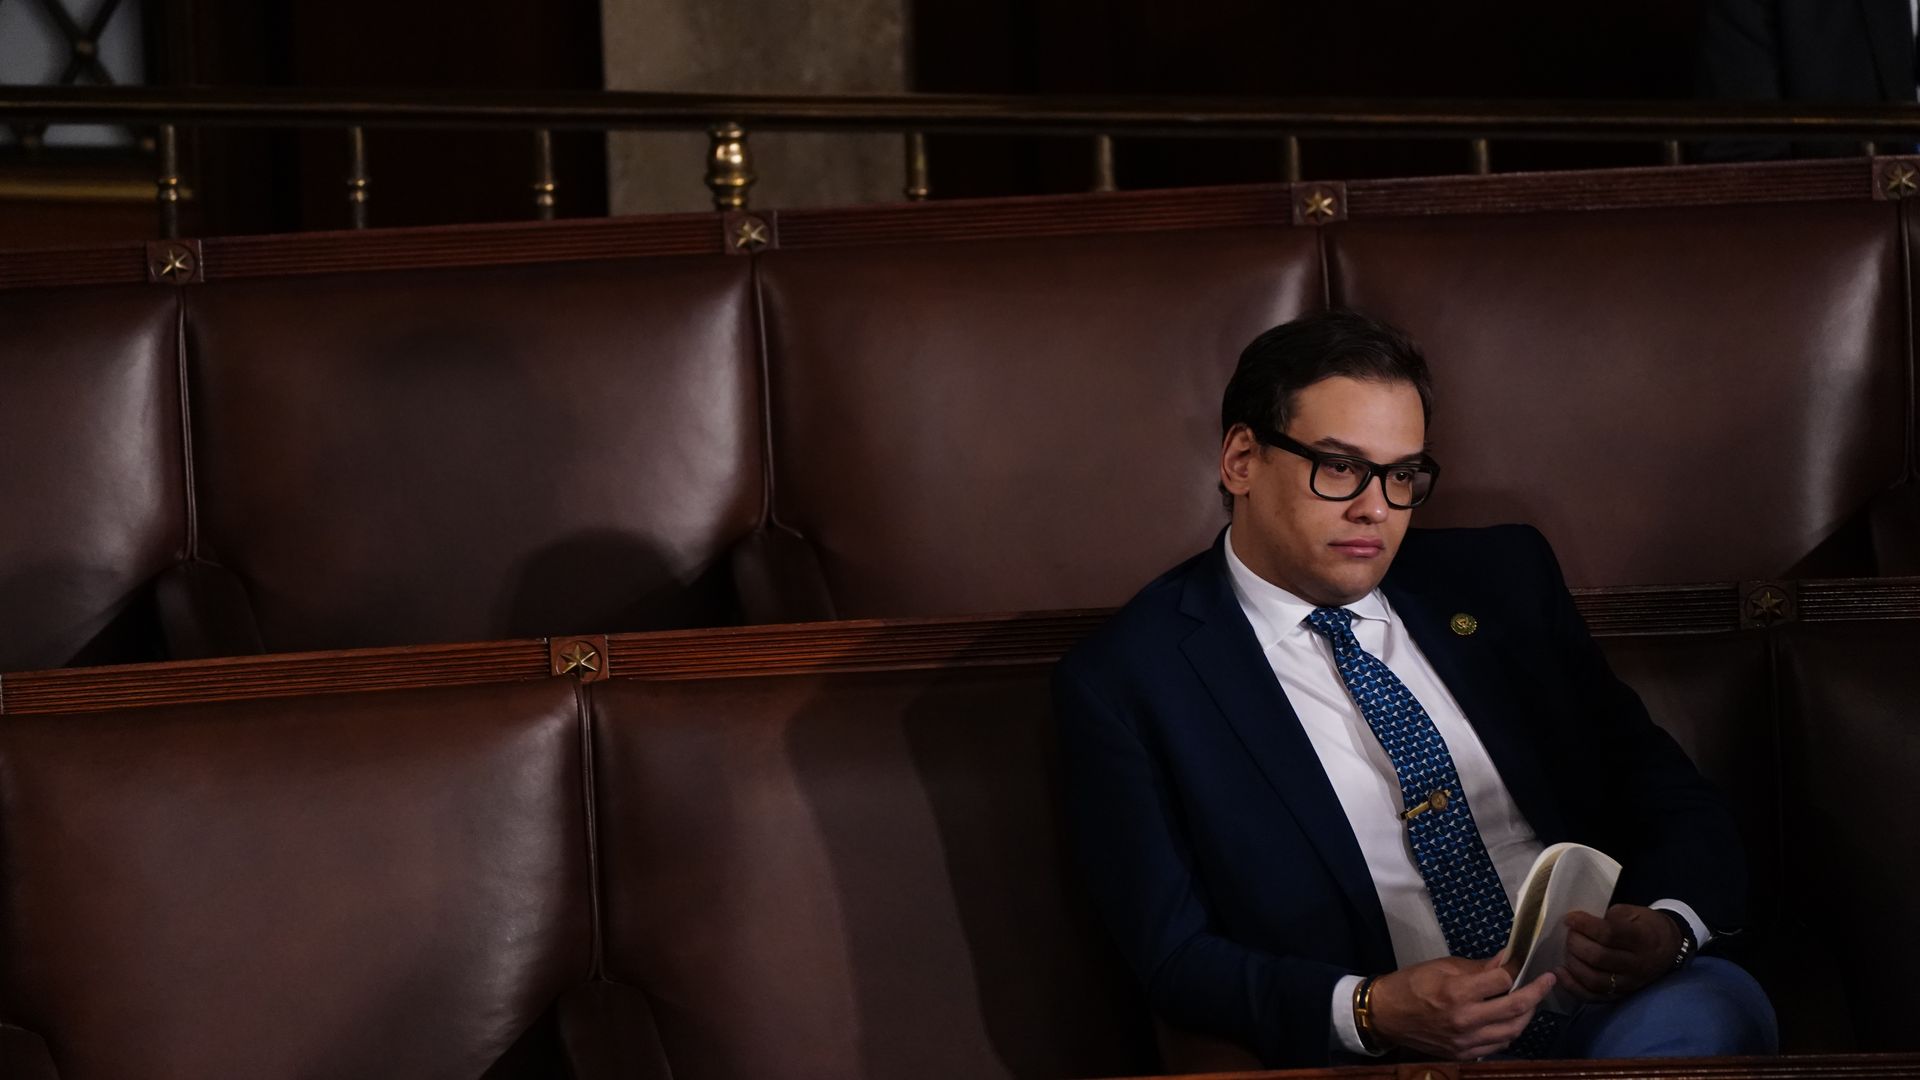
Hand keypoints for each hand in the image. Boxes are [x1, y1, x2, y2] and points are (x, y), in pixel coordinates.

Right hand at [1368, 951, 1556, 1059]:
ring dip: (1527, 1014)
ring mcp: (1466, 1041)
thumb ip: (1478, 967)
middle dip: (1537, 992)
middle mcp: (1465, 1020)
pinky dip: (1510, 1031)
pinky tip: (1511, 1019)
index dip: (1515, 970)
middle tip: (1547, 981)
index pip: (1502, 981)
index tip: (1524, 963)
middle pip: (1516, 1008)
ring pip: (1513, 1031)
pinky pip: (1498, 1044)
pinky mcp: (1464, 1053)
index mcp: (1457, 992)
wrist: (1385, 1015)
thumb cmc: (1411, 984)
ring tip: (1531, 1001)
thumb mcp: (1442, 966)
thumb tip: (1506, 961)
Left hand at [1559, 904, 1680, 1001]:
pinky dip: (1573, 987)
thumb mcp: (1632, 912)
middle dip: (1576, 944)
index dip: (1584, 925)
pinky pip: (1594, 997)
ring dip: (1573, 965)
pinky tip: (1560, 973)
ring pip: (1595, 980)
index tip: (1569, 918)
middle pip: (1599, 958)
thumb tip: (1579, 924)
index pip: (1609, 934)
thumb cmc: (1645, 925)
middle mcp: (1637, 964)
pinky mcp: (1622, 995)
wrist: (1669, 947)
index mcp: (1641, 938)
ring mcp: (1630, 983)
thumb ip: (1608, 917)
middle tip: (1569, 934)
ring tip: (1567, 951)